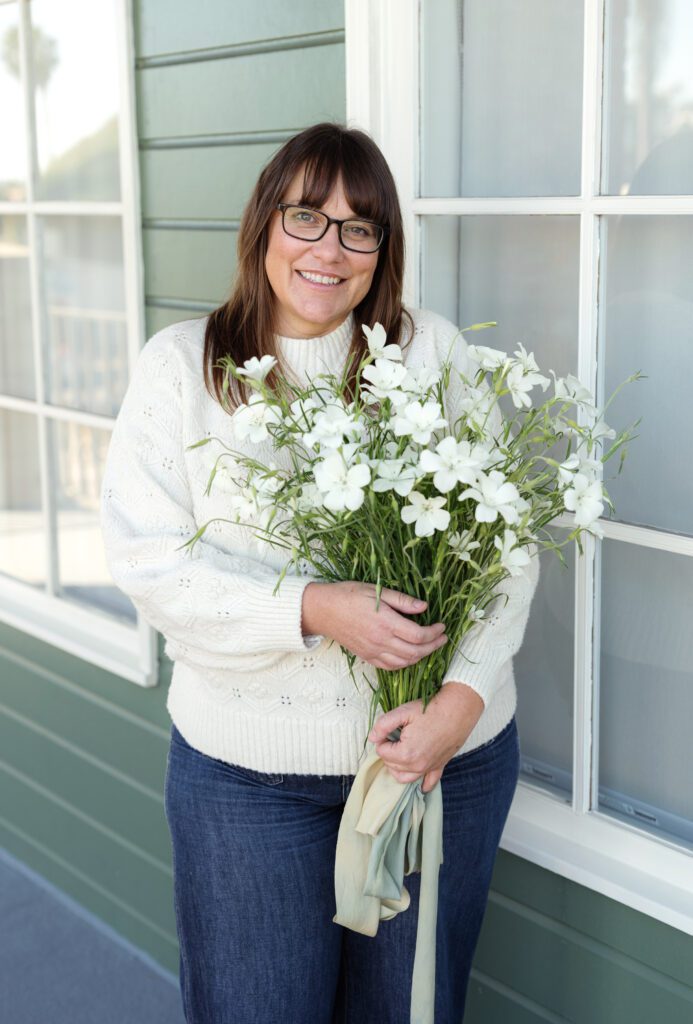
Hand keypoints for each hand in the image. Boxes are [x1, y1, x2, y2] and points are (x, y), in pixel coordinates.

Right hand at [302, 581, 447, 669]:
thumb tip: (424, 606)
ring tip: (430, 646)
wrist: (323, 610)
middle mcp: (381, 640)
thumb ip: (402, 600)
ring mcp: (373, 651)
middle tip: (442, 638)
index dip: (435, 633)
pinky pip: (390, 666)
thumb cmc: (349, 595)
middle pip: (416, 651)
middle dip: (434, 646)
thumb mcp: (377, 591)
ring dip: (421, 656)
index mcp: (386, 622)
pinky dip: (405, 663)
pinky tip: (410, 655)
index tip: (442, 626)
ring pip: (405, 662)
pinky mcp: (367, 657)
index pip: (419, 635)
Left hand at [367, 683, 484, 792]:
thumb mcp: (402, 712)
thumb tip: (372, 738)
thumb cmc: (430, 709)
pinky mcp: (439, 766)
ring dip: (397, 767)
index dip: (382, 738)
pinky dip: (422, 784)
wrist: (458, 710)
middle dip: (389, 751)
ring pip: (404, 777)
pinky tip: (419, 783)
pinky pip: (429, 783)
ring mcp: (429, 768)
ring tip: (399, 752)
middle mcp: (417, 766)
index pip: (381, 752)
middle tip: (396, 734)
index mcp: (405, 754)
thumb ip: (383, 725)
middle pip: (391, 764)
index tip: (390, 728)